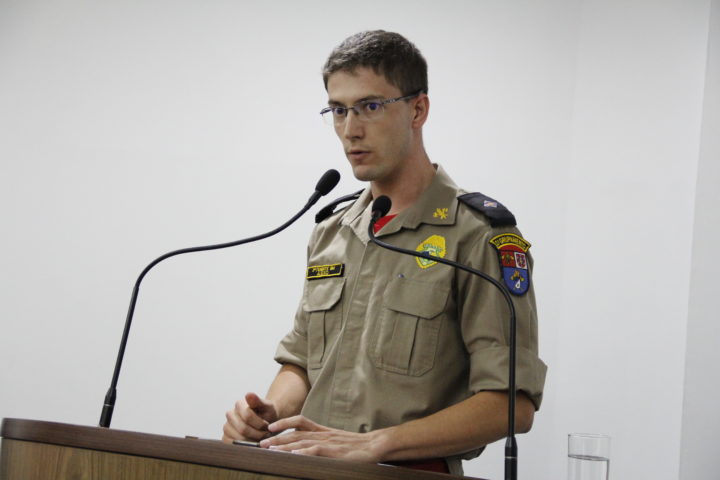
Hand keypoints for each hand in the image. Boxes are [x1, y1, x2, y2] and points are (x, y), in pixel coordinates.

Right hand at [222, 392, 278, 441]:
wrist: (265, 422)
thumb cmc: (267, 414)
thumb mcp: (267, 406)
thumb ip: (258, 401)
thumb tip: (248, 394)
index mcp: (239, 404)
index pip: (248, 416)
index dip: (260, 424)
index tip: (268, 426)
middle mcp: (230, 415)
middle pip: (243, 429)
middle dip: (257, 434)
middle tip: (266, 435)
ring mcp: (226, 426)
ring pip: (238, 439)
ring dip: (252, 441)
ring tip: (261, 439)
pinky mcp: (226, 437)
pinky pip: (233, 446)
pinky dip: (245, 447)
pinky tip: (253, 443)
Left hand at [259, 415, 383, 462]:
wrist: (374, 445)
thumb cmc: (357, 447)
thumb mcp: (337, 442)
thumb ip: (324, 444)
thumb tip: (309, 451)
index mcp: (323, 430)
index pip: (300, 422)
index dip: (284, 423)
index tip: (271, 427)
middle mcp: (322, 434)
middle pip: (295, 433)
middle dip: (277, 438)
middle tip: (262, 443)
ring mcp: (327, 442)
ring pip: (301, 442)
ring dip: (284, 446)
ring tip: (270, 450)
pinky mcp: (333, 451)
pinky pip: (314, 451)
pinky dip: (302, 453)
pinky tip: (292, 457)